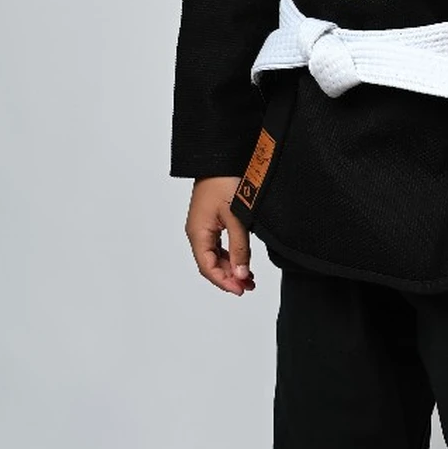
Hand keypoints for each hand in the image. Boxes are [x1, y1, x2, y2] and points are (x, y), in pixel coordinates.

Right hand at [185, 176, 256, 294]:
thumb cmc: (225, 181)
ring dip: (231, 268)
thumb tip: (241, 274)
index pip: (207, 267)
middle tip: (249, 287)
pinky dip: (231, 256)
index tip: (241, 290)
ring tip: (250, 279)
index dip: (224, 282)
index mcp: (198, 233)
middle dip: (229, 277)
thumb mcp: (236, 217)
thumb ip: (240, 248)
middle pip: (210, 264)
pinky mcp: (212, 221)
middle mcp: (197, 232)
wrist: (221, 158)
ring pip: (215, 256)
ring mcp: (204, 227)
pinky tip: (243, 262)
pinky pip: (218, 245)